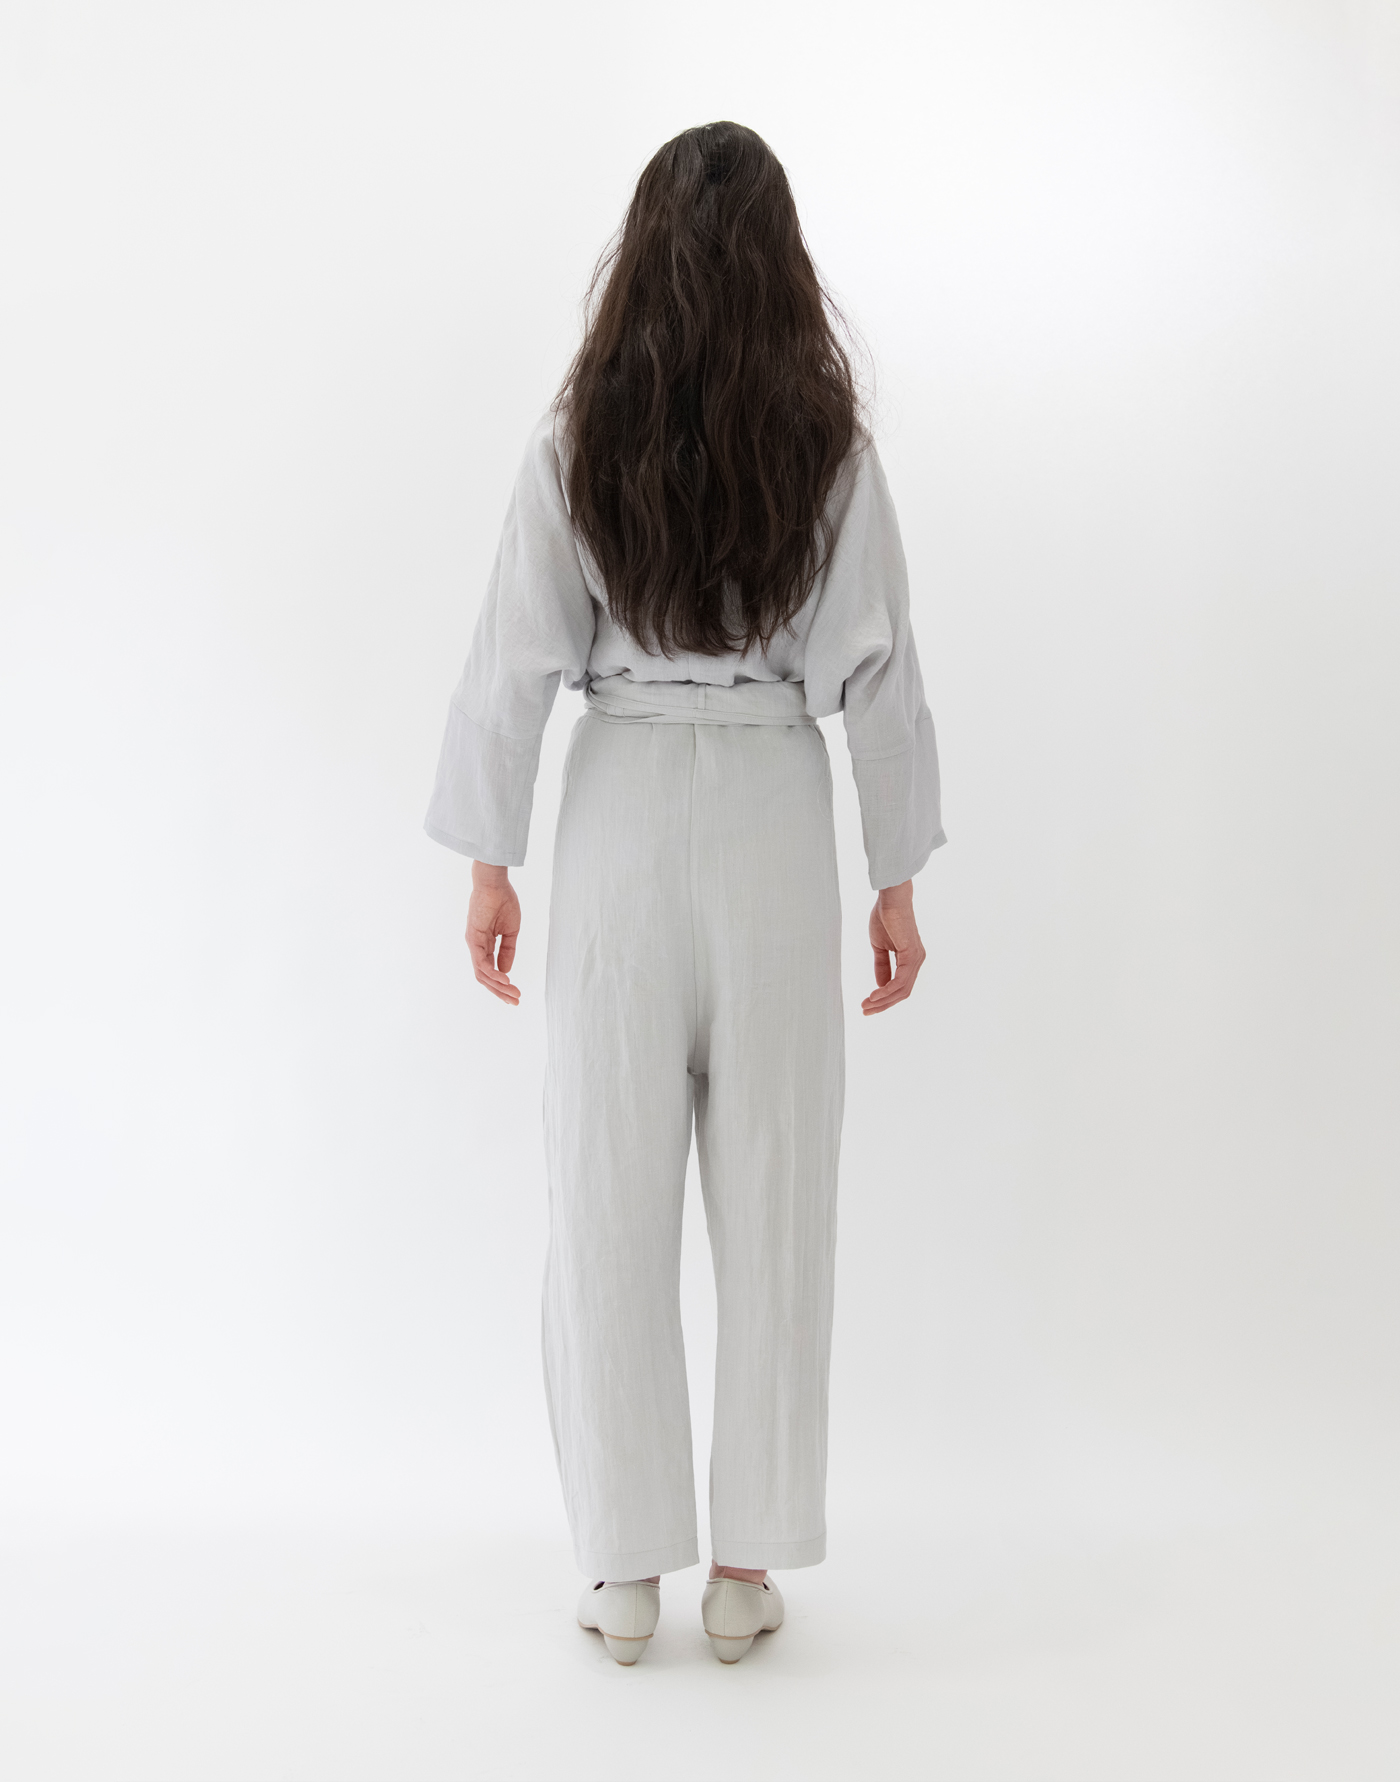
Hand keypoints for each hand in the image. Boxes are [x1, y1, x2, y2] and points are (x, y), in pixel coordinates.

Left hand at [466, 861, 520, 1004]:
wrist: (496, 883)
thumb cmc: (503, 901)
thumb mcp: (511, 931)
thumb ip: (508, 951)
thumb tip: (506, 970)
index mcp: (484, 945)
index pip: (490, 971)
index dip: (502, 985)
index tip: (517, 994)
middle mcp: (476, 947)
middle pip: (484, 977)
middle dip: (500, 992)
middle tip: (516, 1001)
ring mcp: (473, 944)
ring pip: (482, 974)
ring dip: (498, 987)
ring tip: (514, 994)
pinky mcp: (473, 939)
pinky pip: (481, 963)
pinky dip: (493, 974)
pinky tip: (506, 980)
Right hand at [862, 879, 925, 1015]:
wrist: (890, 900)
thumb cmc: (885, 917)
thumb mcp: (879, 947)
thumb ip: (882, 966)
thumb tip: (880, 985)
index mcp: (910, 960)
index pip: (900, 987)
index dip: (884, 998)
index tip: (867, 1004)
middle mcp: (916, 961)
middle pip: (902, 992)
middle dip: (883, 1004)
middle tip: (865, 1010)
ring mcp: (916, 959)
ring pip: (902, 990)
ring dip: (883, 1000)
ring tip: (867, 1005)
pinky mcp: (911, 955)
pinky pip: (900, 980)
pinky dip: (886, 990)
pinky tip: (874, 995)